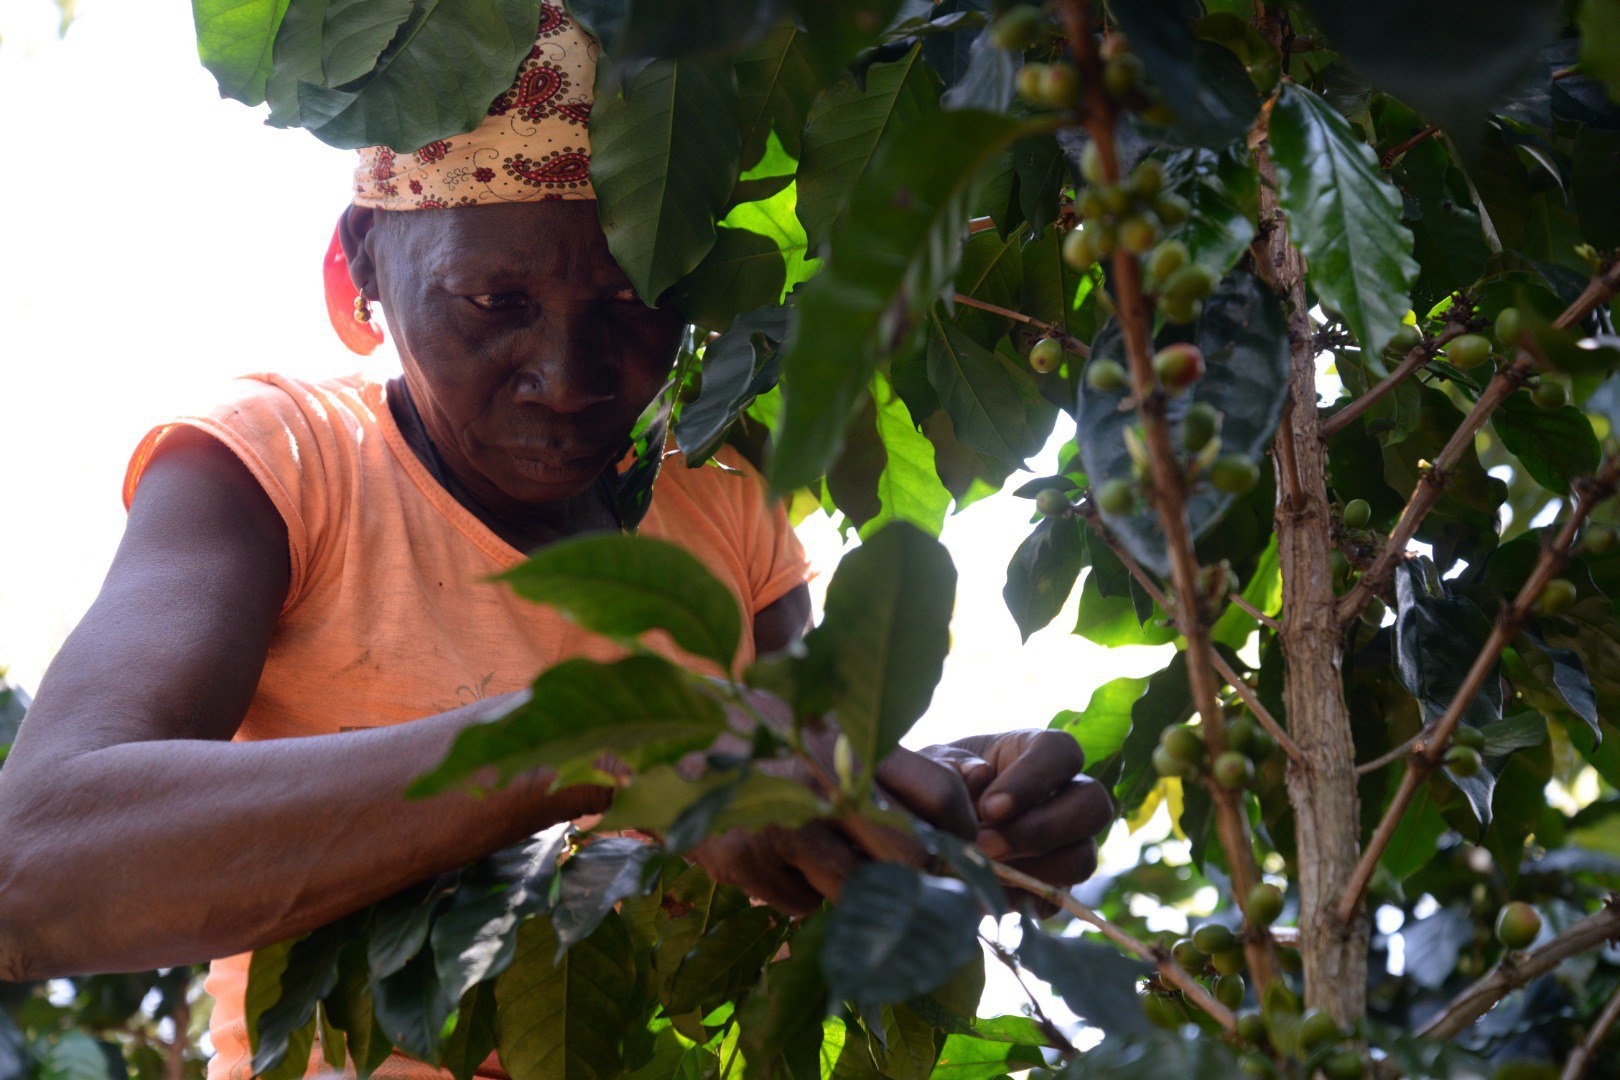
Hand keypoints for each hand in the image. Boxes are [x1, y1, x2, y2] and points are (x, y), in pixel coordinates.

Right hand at [688, 720, 978, 914]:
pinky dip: (799, 897)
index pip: (940, 790)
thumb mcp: (830, 732)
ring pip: (856, 894)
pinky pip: (799, 907)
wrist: (665, 734)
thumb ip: (894, 772)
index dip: (966, 837)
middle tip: (928, 908)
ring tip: (834, 869)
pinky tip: (777, 864)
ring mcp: (777, 823)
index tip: (972, 868)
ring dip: (858, 897)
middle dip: (923, 891)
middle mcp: (820, 779)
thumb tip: (974, 810)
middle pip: (907, 857)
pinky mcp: (741, 860)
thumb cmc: (766, 737)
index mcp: (852, 740)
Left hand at [922, 730, 1112, 910]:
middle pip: (1094, 804)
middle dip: (1040, 830)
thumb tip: (980, 777)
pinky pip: (1059, 896)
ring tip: (984, 868)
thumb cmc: (935, 782)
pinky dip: (1025, 897)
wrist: (925, 826)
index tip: (990, 807)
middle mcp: (1066, 793)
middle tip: (986, 844)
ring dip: (1036, 869)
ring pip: (1084, 856)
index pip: (1061, 752)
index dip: (1034, 780)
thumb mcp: (934, 765)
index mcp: (1038, 751)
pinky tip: (989, 891)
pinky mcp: (1056, 883)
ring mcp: (1068, 841)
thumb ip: (953, 766)